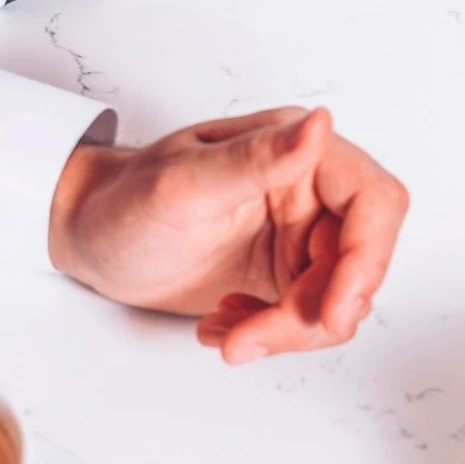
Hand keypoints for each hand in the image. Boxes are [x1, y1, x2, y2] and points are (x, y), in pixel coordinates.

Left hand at [48, 105, 408, 361]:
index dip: (368, 261)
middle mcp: (309, 190)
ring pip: (337, 300)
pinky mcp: (284, 274)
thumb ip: (258, 159)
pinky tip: (225, 325)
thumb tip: (320, 126)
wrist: (90, 239)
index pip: (374, 202)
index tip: (334, 311)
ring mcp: (300, 236)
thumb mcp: (185, 182)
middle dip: (314, 311)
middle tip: (256, 337)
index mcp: (297, 152)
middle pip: (359, 263)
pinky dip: (272, 335)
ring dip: (287, 331)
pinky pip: (308, 318)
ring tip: (226, 332)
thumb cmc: (123, 200)